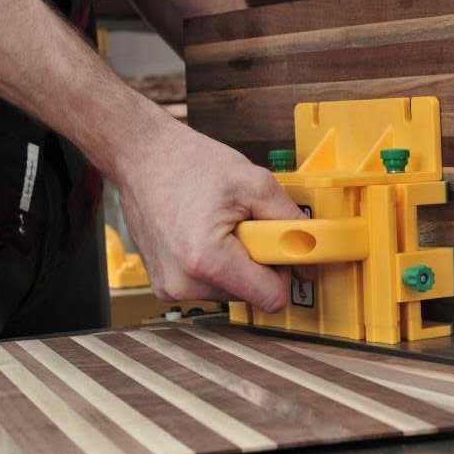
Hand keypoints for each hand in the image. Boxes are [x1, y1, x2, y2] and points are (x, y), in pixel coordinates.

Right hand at [116, 118, 304, 311]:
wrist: (140, 155)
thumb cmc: (189, 163)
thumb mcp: (254, 182)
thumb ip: (290, 220)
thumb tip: (313, 250)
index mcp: (207, 260)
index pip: (271, 298)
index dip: (283, 271)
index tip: (277, 245)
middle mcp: (184, 284)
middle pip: (250, 294)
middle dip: (256, 261)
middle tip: (242, 223)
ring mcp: (170, 288)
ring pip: (231, 290)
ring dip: (236, 261)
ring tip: (219, 223)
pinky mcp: (164, 285)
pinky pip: (209, 285)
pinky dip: (216, 262)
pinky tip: (203, 232)